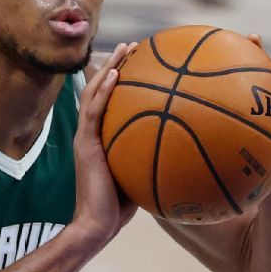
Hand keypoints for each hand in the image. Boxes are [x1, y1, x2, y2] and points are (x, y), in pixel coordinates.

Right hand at [71, 41, 139, 247]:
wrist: (97, 226)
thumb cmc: (120, 208)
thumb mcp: (140, 175)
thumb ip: (152, 157)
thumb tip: (185, 148)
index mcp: (100, 138)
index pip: (108, 101)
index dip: (120, 79)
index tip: (139, 61)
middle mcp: (90, 133)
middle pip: (99, 89)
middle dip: (115, 64)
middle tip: (133, 45)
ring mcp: (85, 137)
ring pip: (94, 92)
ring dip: (109, 67)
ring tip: (125, 48)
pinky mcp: (85, 145)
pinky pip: (94, 111)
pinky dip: (104, 90)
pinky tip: (116, 73)